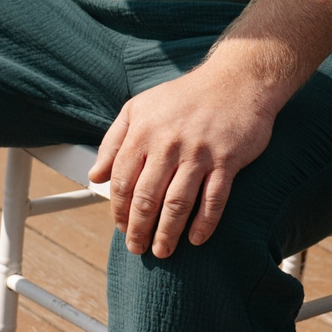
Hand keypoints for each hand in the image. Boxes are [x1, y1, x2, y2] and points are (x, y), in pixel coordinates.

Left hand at [89, 56, 284, 258]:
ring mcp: (199, 153)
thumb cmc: (184, 97)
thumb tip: (94, 175)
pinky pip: (214, 199)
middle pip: (147, 198)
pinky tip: (196, 239)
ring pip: (178, 204)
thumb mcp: (138, 109)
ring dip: (167, 233)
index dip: (119, 209)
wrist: (237, 81)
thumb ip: (113, 141)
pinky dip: (204, 223)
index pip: (123, 180)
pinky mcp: (228, 160)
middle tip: (137, 248)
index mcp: (143, 132)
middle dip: (139, 229)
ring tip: (162, 251)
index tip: (122, 226)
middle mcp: (168, 143)